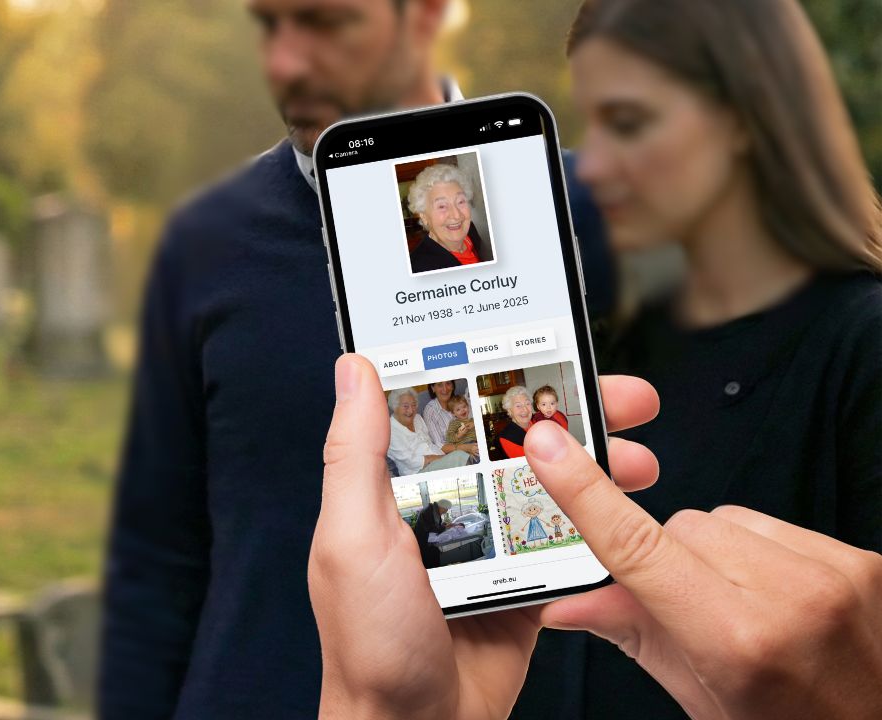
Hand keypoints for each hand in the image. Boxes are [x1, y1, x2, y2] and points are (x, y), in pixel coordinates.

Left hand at [310, 357, 660, 718]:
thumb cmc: (370, 644)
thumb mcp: (352, 538)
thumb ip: (355, 455)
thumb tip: (353, 367)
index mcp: (390, 490)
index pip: (444, 410)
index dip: (493, 372)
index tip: (544, 344)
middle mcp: (439, 510)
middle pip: (510, 443)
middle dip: (571, 415)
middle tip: (626, 398)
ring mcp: (484, 548)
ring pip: (547, 488)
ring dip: (598, 467)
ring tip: (643, 453)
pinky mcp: (521, 586)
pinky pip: (566, 544)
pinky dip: (601, 525)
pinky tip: (632, 508)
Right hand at [528, 419, 881, 719]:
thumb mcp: (699, 697)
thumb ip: (633, 634)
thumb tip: (566, 604)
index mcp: (736, 640)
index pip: (637, 548)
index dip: (585, 493)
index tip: (549, 448)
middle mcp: (791, 597)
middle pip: (682, 526)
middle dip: (668, 560)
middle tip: (687, 610)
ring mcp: (834, 573)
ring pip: (727, 519)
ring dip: (718, 553)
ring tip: (743, 608)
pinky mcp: (861, 560)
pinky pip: (777, 526)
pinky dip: (763, 554)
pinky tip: (777, 597)